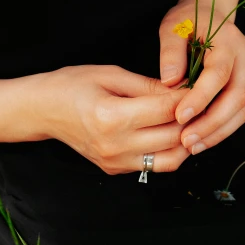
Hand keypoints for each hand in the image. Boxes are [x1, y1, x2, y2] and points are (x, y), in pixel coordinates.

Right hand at [21, 65, 190, 174]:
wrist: (41, 110)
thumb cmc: (72, 85)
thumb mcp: (110, 74)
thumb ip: (148, 86)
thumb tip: (182, 90)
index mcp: (111, 116)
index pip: (166, 110)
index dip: (188, 98)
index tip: (200, 87)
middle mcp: (114, 145)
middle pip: (173, 137)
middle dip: (193, 119)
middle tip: (202, 103)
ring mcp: (114, 162)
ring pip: (170, 159)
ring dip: (186, 141)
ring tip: (191, 121)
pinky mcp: (115, 170)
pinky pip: (153, 165)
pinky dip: (168, 150)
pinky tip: (170, 131)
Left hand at [158, 0, 244, 154]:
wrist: (210, 12)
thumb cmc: (189, 19)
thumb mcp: (173, 26)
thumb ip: (170, 51)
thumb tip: (169, 82)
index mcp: (229, 41)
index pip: (219, 74)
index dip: (201, 98)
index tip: (180, 116)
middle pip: (237, 97)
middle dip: (212, 123)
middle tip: (187, 140)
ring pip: (243, 110)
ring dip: (219, 131)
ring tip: (193, 146)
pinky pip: (241, 112)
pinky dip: (223, 128)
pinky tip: (203, 139)